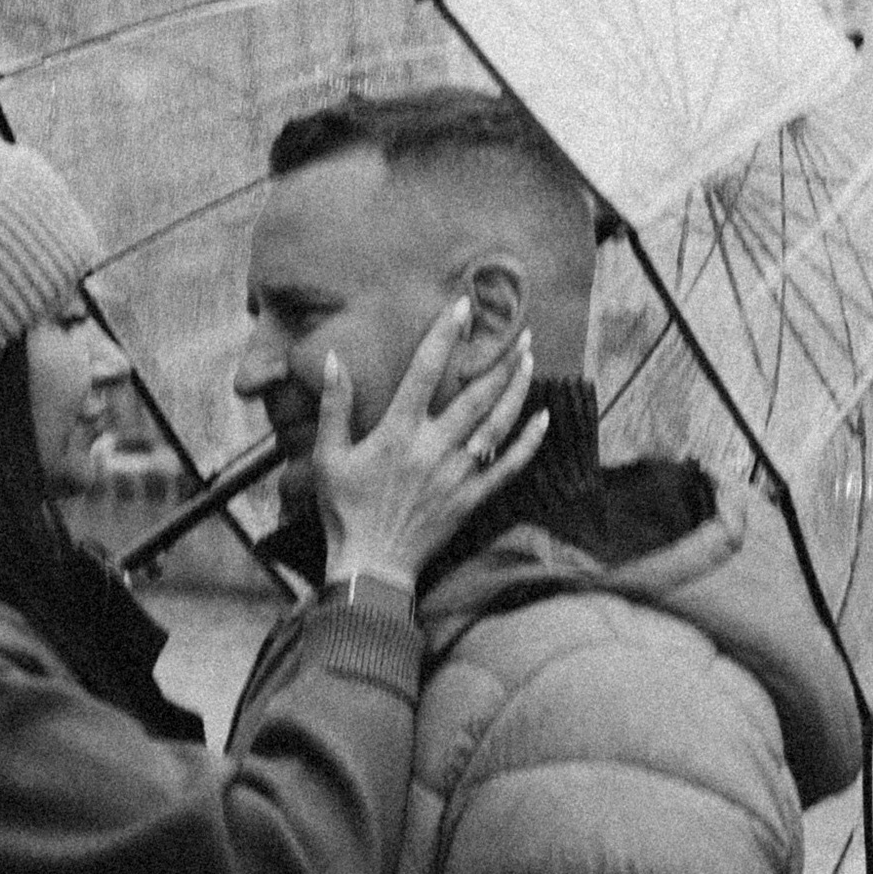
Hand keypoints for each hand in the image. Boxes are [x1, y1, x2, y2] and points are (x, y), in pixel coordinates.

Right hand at [314, 301, 547, 592]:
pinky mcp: (471, 498)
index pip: (425, 371)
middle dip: (499, 360)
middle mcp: (433, 448)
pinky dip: (528, 443)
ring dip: (517, 390)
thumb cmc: (345, 511)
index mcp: (398, 432)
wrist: (371, 565)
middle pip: (475, 394)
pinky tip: (543, 420)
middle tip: (519, 332)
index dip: (444, 335)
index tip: (462, 308)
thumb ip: (334, 406)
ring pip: (497, 425)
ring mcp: (457, 474)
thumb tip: (333, 359)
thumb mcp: (328, 457)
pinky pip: (508, 467)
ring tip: (529, 361)